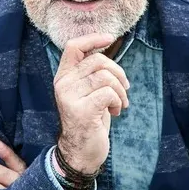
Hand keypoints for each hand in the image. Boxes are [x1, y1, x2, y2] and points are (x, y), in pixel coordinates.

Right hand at [54, 33, 129, 174]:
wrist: (81, 151)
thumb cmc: (89, 119)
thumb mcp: (87, 91)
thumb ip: (91, 72)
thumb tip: (107, 49)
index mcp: (63, 76)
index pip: (73, 46)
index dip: (93, 38)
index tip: (110, 38)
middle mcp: (63, 83)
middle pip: (98, 61)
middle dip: (118, 73)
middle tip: (125, 89)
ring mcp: (69, 97)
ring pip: (105, 77)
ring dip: (121, 90)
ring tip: (120, 103)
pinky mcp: (81, 110)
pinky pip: (108, 93)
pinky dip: (118, 101)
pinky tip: (116, 112)